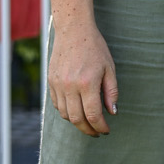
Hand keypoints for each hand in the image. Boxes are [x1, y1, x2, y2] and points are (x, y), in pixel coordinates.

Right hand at [48, 18, 118, 136]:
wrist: (73, 31)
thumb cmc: (95, 48)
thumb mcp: (109, 68)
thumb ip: (111, 92)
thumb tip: (112, 112)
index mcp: (87, 83)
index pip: (93, 114)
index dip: (100, 126)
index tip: (106, 130)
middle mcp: (70, 86)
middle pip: (77, 119)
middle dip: (88, 130)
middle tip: (97, 132)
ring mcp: (58, 85)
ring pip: (65, 114)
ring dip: (77, 122)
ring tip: (88, 122)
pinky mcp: (50, 82)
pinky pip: (57, 104)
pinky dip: (67, 112)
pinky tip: (76, 110)